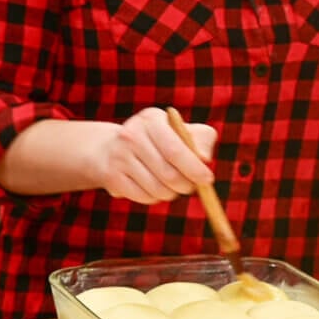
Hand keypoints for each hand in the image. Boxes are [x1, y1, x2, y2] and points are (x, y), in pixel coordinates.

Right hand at [98, 107, 217, 203]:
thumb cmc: (158, 140)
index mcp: (151, 119)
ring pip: (158, 189)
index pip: (175, 150)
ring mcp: (119, 157)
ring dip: (172, 193)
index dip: (194, 169)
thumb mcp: (179, 131)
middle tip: (191, 186)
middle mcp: (131, 135)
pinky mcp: (112, 177)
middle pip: (168, 174)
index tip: (208, 179)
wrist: (111, 148)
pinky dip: (155, 198)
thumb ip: (201, 139)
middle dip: (186, 185)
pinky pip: (144, 197)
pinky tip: (155, 188)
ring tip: (173, 186)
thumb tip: (204, 158)